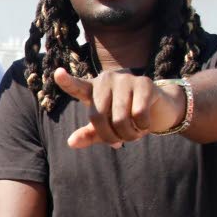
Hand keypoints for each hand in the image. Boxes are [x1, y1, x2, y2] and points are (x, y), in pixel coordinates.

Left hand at [53, 68, 185, 149]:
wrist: (158, 109)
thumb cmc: (125, 118)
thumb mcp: (105, 128)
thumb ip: (88, 134)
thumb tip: (71, 142)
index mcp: (92, 90)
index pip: (76, 86)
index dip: (66, 81)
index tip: (57, 73)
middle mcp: (106, 80)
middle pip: (98, 117)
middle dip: (110, 137)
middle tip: (120, 142)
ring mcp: (125, 79)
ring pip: (120, 119)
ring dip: (129, 135)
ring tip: (135, 133)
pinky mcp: (144, 83)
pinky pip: (139, 115)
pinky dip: (143, 127)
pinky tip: (146, 125)